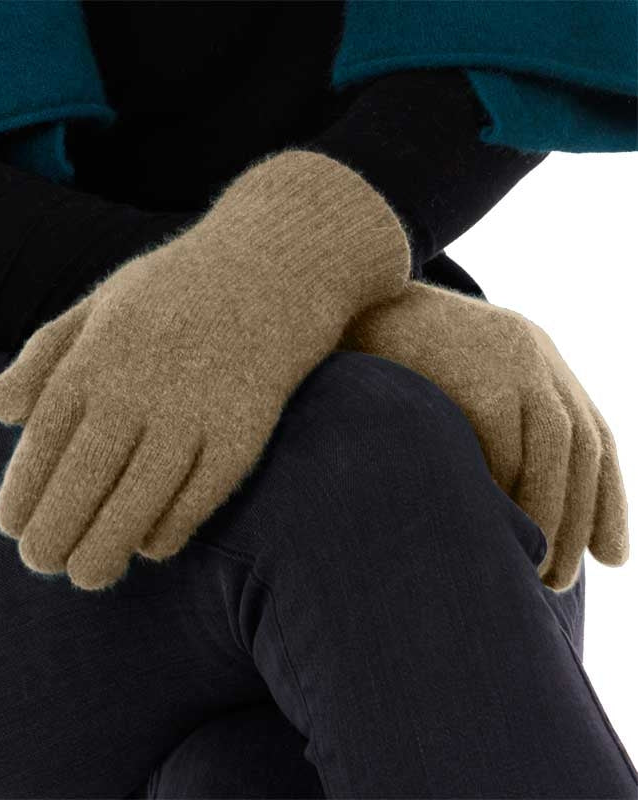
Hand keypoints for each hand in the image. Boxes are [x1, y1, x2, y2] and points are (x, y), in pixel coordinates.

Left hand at [0, 151, 409, 589]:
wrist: (275, 264)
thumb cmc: (181, 286)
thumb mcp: (104, 300)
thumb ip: (48, 354)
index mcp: (97, 353)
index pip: (44, 440)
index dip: (24, 493)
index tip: (13, 528)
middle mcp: (140, 384)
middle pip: (85, 478)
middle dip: (55, 532)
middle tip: (43, 564)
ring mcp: (196, 409)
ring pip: (139, 497)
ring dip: (107, 546)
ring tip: (87, 576)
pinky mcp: (246, 428)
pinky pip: (202, 494)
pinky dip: (171, 527)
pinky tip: (152, 546)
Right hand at [342, 282, 627, 589]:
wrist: (348, 309)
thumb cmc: (394, 365)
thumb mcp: (453, 386)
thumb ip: (491, 426)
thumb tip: (513, 507)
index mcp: (536, 357)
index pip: (592, 434)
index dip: (608, 499)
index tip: (613, 558)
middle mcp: (533, 353)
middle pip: (582, 442)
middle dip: (582, 518)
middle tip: (559, 579)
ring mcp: (509, 357)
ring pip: (557, 443)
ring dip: (553, 513)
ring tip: (539, 567)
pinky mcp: (475, 372)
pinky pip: (504, 443)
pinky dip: (507, 489)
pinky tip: (496, 526)